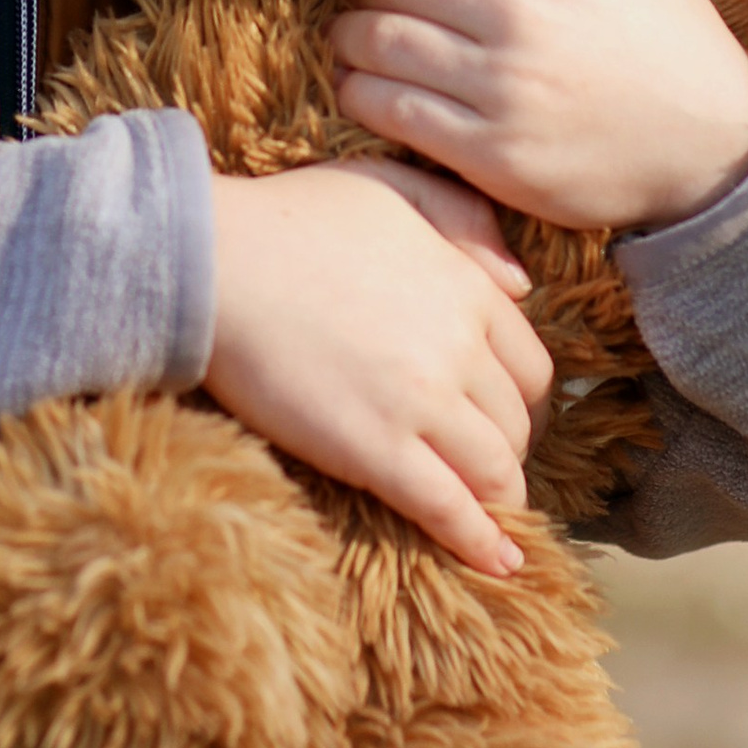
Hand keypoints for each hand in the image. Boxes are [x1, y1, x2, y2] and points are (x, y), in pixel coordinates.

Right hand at [205, 165, 550, 576]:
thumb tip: (519, 283)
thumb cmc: (290, 217)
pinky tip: (497, 565)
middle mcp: (460, 348)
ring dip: (498, 500)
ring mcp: (421, 403)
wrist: (216, 261)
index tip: (507, 422)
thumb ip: (465, 217)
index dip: (525, 404)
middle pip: (516, 425)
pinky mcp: (376, 451)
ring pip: (494, 472)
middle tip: (488, 471)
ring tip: (488, 519)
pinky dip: (480, 543)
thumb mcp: (391, 183)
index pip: (531, 368)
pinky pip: (449, 509)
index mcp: (468, 288)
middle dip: (510, 453)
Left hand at [330, 0, 747, 233]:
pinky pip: (389, 110)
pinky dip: (360, 93)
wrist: (714, 144)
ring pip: (376, 44)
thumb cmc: (667, 26)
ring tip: (352, 39)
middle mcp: (514, 15)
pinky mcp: (490, 154)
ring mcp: (499, 88)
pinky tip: (363, 87)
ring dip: (348, 38)